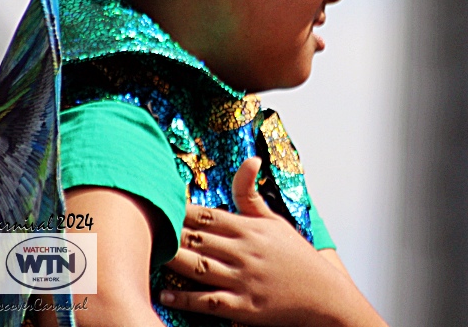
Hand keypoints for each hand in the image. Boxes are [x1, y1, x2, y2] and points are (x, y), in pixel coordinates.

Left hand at [159, 158, 386, 325]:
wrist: (323, 296)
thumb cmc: (296, 257)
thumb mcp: (275, 221)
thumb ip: (252, 193)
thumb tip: (250, 159)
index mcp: (250, 229)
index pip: (206, 216)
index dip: (179, 211)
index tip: (158, 206)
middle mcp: (244, 252)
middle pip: (197, 239)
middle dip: (169, 234)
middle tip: (143, 229)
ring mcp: (243, 280)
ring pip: (198, 268)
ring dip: (172, 262)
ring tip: (149, 256)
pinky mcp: (243, 307)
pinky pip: (208, 302)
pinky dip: (185, 298)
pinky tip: (165, 294)